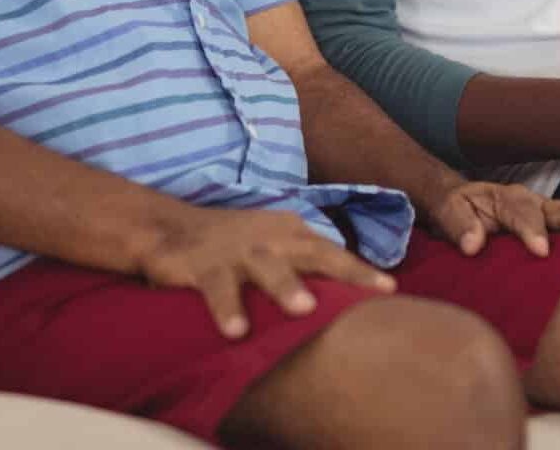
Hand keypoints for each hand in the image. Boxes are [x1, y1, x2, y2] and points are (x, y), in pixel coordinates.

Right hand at [137, 207, 394, 338]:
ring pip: (267, 266)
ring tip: (305, 310)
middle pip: (314, 252)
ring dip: (286, 285)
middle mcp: (270, 237)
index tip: (390, 290)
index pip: (332, 252)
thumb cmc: (233, 244)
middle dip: (345, 271)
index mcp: (291, 232)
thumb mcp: (272, 248)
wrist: (169, 228)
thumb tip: (347, 300)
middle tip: (374, 292)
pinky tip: (237, 332)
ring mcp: (238, 249)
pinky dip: (228, 308)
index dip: (360, 271)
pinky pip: (218, 288)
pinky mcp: (204, 264)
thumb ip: (304, 268)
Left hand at [426, 180, 559, 256]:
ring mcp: (547, 213)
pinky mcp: (556, 227)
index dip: (531, 231)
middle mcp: (532, 202)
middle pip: (559, 210)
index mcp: (505, 198)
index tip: (541, 250)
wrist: (459, 203)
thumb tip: (472, 245)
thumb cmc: (455, 210)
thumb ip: (458, 226)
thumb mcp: (448, 213)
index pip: (521, 214)